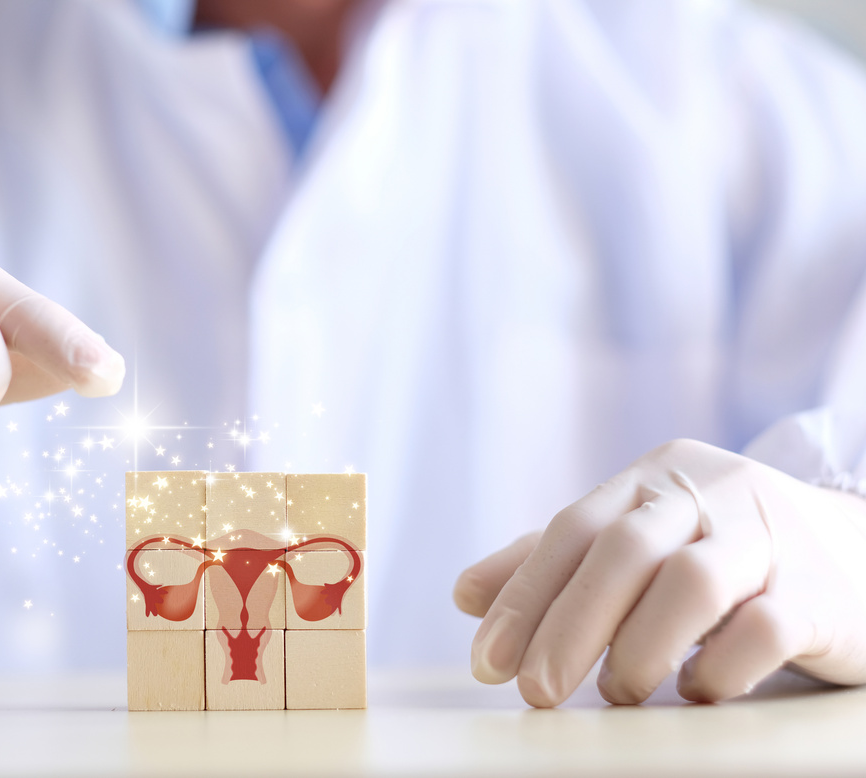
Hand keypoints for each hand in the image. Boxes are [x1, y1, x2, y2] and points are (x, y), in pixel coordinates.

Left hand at [453, 438, 865, 705]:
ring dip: (638, 647)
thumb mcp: (641, 543)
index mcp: (656, 477)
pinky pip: (766, 627)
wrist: (860, 554)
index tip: (487, 660)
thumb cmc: (726, 554)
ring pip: (691, 582)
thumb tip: (466, 595)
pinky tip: (696, 691)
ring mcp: (772, 538)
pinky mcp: (824, 593)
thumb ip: (556, 564)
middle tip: (535, 691)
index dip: (524, 595)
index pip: (572, 529)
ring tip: (617, 693)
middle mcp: (711, 493)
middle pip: (623, 551)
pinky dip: (719, 666)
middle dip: (567, 626)